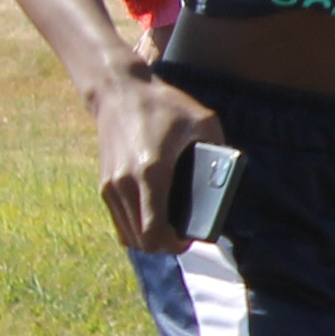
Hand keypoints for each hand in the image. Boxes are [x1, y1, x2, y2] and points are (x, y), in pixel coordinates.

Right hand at [94, 70, 225, 255]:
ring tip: (172, 229)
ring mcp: (110, 186)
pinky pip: (119, 221)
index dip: (174, 244)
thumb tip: (229, 179)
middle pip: (141, 240)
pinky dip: (137, 227)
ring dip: (150, 238)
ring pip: (127, 234)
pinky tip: (156, 218)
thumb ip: (221, 150)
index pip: (154, 231)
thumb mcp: (203, 121)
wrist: (118, 90)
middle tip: (186, 236)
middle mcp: (125, 184)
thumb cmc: (164, 105)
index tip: (191, 239)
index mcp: (151, 173)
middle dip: (165, 245)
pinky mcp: (104, 183)